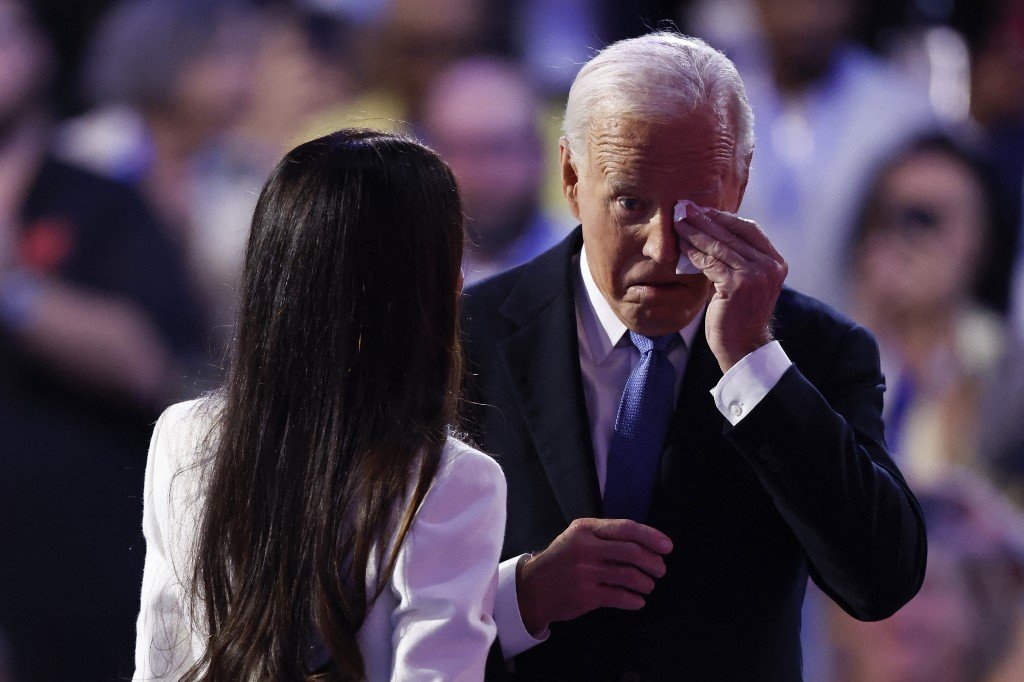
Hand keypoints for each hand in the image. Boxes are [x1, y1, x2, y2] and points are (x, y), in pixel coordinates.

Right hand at [516, 518, 672, 635]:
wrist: (533, 588)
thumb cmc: (562, 560)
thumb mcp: (577, 537)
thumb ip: (605, 536)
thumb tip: (646, 543)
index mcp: (585, 529)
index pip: (626, 528)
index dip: (651, 537)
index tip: (668, 547)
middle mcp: (585, 548)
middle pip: (632, 552)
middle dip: (653, 562)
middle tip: (660, 570)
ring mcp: (585, 572)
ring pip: (629, 576)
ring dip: (646, 583)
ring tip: (648, 586)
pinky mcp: (586, 595)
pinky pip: (620, 597)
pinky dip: (635, 600)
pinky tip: (637, 601)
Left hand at [677, 205, 786, 371]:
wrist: (743, 346)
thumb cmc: (739, 314)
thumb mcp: (745, 281)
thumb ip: (737, 258)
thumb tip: (712, 230)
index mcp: (776, 261)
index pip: (748, 229)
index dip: (724, 217)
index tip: (703, 210)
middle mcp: (770, 266)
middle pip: (732, 234)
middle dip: (706, 220)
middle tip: (685, 208)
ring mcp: (756, 275)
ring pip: (720, 246)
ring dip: (696, 232)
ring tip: (678, 223)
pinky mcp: (738, 285)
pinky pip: (711, 262)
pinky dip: (694, 253)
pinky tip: (682, 246)